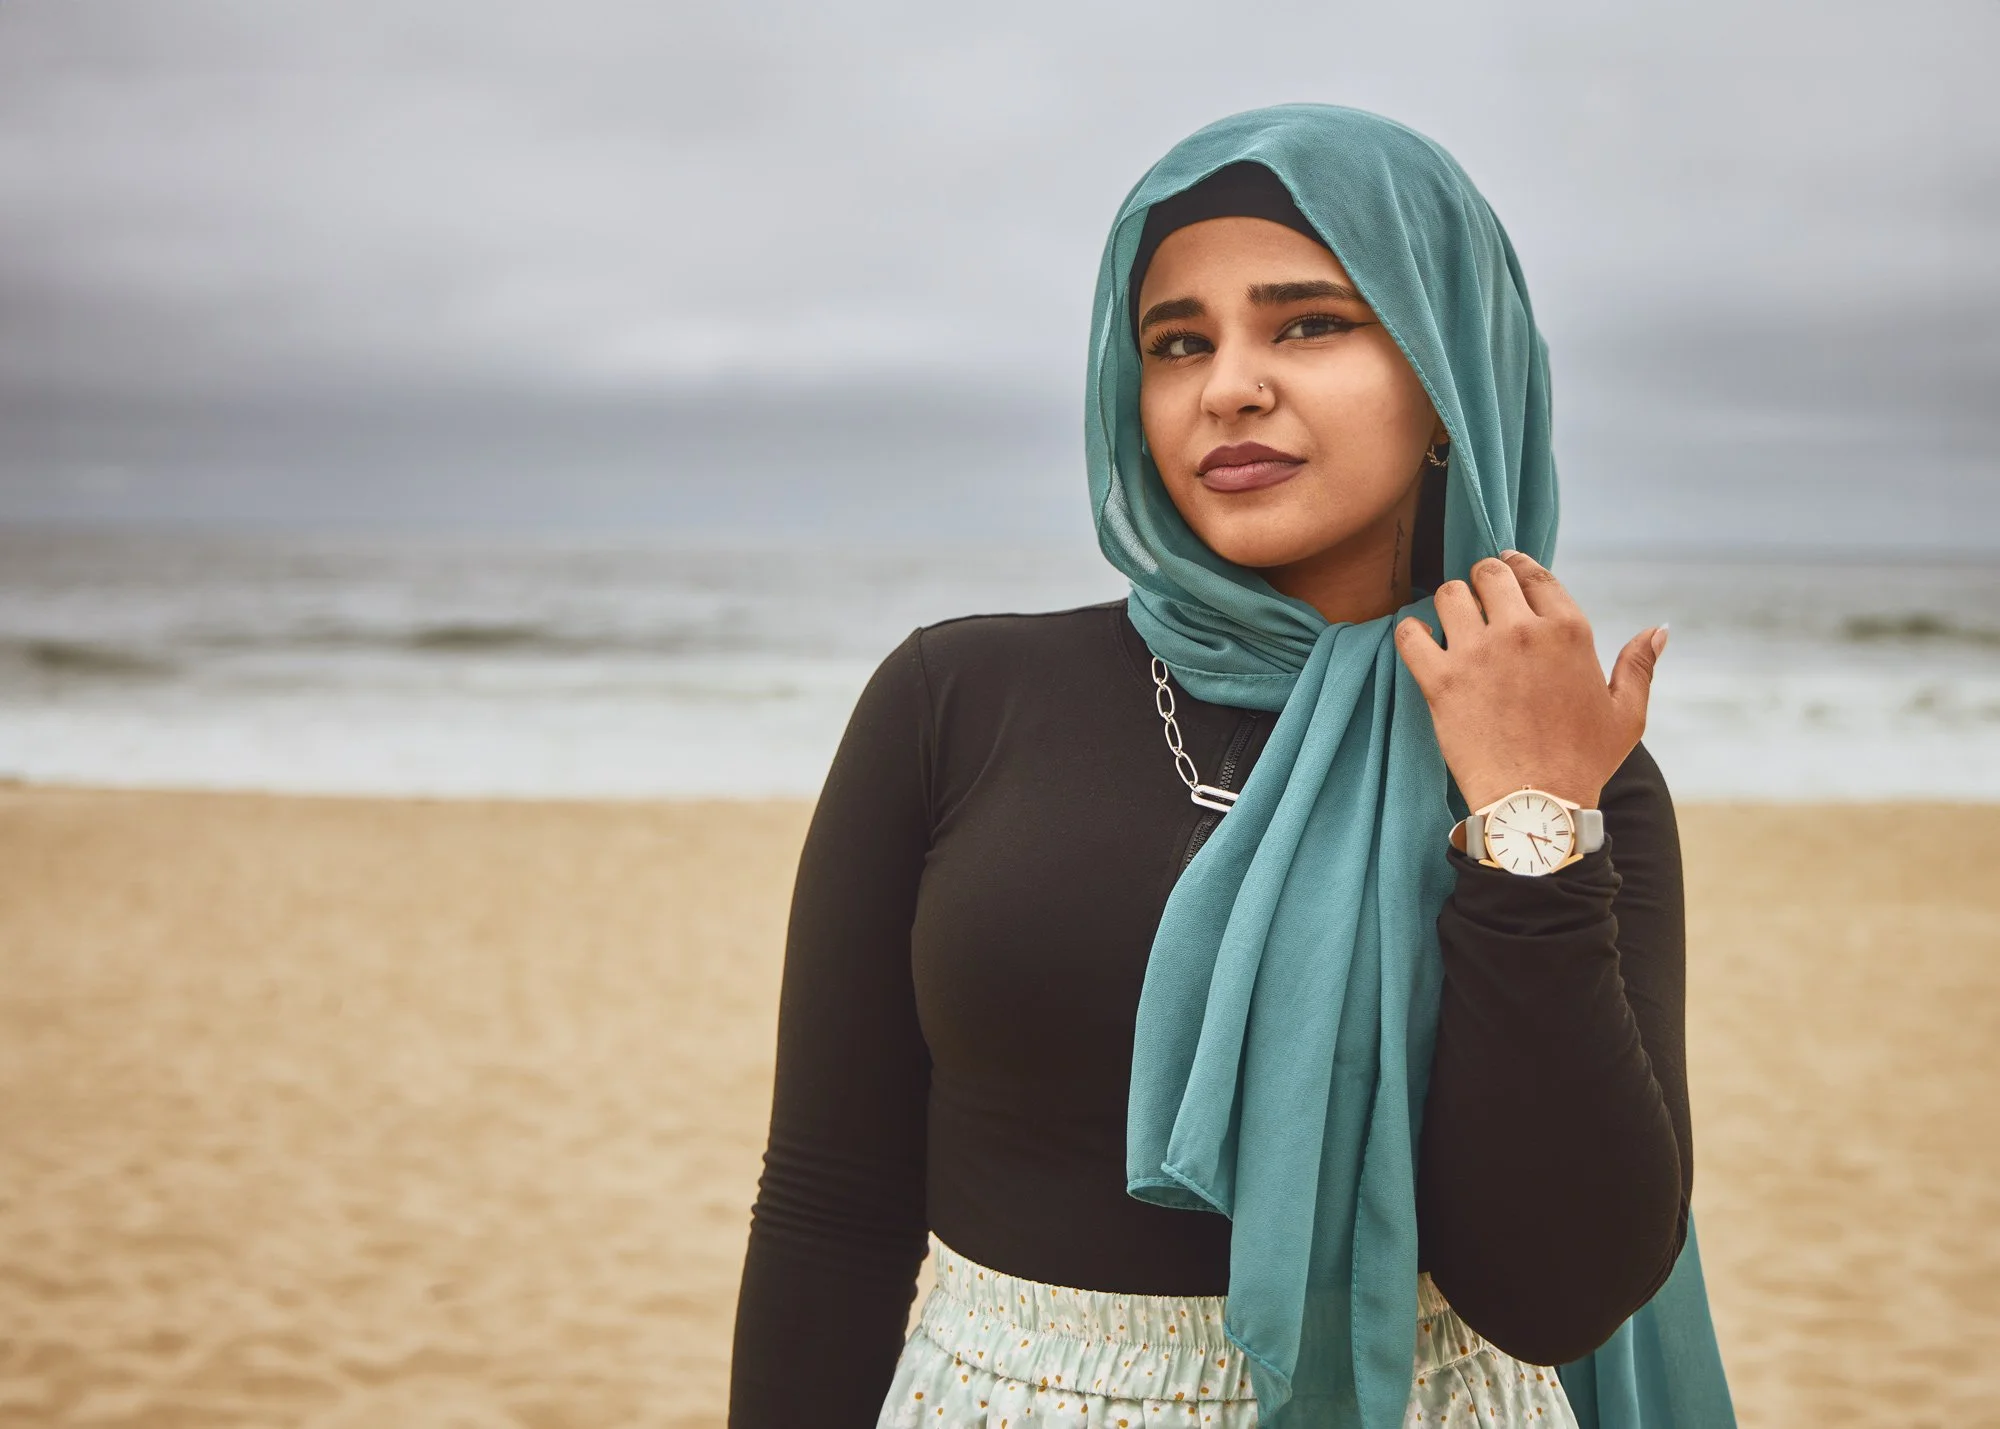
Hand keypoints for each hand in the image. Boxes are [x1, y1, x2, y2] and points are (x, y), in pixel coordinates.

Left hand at [1393, 550, 1666, 811]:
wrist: (1535, 804)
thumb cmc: (1582, 762)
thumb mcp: (1626, 714)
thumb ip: (1639, 665)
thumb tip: (1658, 629)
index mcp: (1568, 632)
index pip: (1535, 574)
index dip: (1518, 566)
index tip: (1507, 569)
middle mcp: (1523, 632)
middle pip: (1489, 573)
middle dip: (1482, 580)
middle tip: (1478, 598)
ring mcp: (1479, 654)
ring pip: (1448, 595)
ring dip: (1449, 603)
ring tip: (1452, 622)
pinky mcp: (1441, 681)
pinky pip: (1410, 633)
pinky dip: (1411, 631)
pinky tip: (1421, 641)